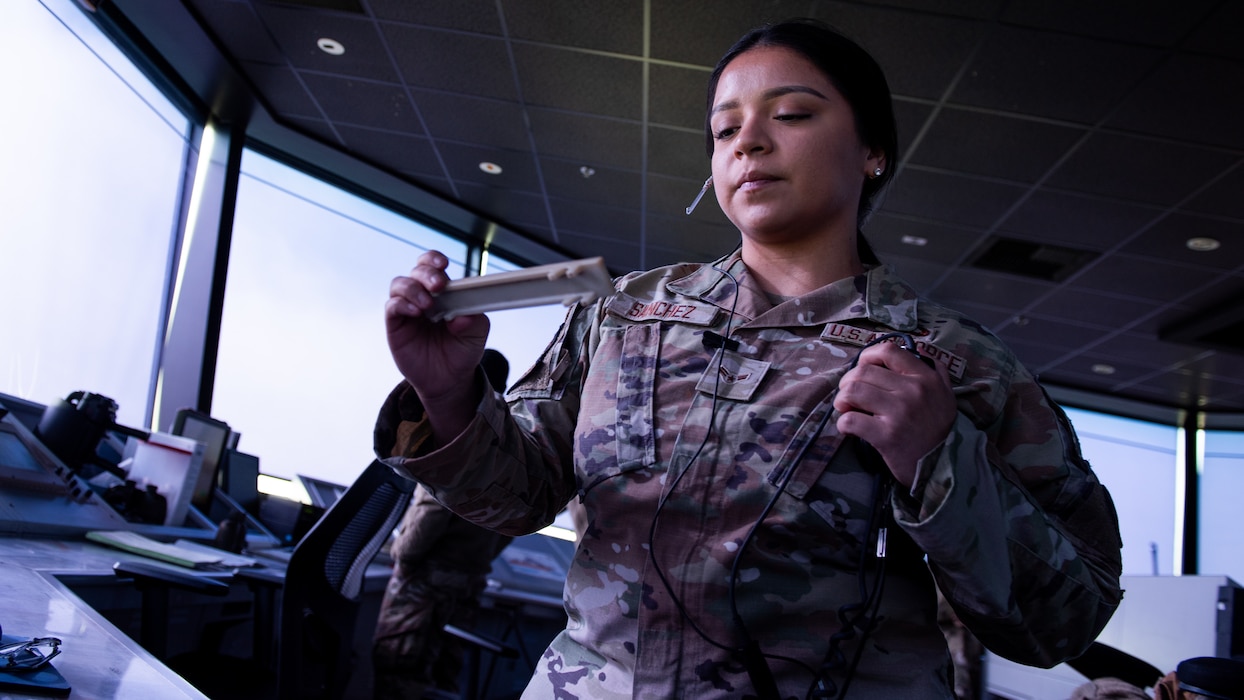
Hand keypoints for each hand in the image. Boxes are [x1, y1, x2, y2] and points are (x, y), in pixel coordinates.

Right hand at [386, 250, 489, 437]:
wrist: (449, 380)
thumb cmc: (462, 351)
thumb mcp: (477, 335)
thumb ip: (474, 320)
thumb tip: (462, 315)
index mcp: (443, 292)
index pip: (433, 265)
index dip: (434, 259)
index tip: (444, 264)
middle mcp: (423, 296)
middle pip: (416, 270)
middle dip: (426, 272)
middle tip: (439, 285)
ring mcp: (408, 310)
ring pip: (400, 284)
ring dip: (413, 289)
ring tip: (428, 305)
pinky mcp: (396, 325)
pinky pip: (392, 307)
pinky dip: (402, 304)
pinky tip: (416, 313)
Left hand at [832, 341, 955, 486]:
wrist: (945, 467)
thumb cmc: (939, 430)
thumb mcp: (946, 396)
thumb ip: (936, 371)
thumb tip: (919, 349)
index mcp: (926, 378)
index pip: (889, 351)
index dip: (868, 356)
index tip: (862, 367)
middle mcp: (913, 391)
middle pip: (863, 371)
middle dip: (848, 381)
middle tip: (848, 395)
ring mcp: (899, 413)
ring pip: (853, 391)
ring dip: (842, 400)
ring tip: (846, 408)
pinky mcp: (886, 436)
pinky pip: (850, 420)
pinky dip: (843, 423)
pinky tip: (849, 428)